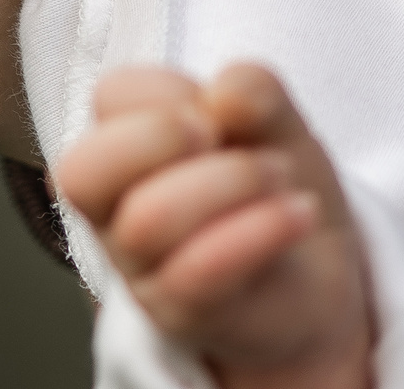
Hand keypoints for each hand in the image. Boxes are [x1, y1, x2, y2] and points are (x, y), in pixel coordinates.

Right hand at [61, 63, 375, 388]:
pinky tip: (299, 212)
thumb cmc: (275, 190)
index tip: (220, 105)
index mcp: (130, 153)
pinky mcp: (186, 315)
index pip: (109, 99)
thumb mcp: (278, 124)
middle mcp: (119, 214)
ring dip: (233, 179)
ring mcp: (146, 272)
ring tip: (281, 177)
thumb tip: (225, 92)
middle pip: (85, 171)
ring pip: (145, 221)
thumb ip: (257, 93)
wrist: (319, 276)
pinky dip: (257, 230)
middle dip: (161, 134)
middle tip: (220, 136)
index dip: (167, 89)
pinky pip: (196, 274)